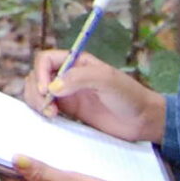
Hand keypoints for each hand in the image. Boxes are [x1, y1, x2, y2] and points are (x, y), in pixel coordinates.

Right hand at [26, 50, 165, 144]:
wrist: (143, 121)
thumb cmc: (129, 95)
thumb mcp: (106, 80)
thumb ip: (79, 78)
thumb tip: (52, 87)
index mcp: (76, 62)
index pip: (45, 60)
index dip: (40, 73)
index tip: (47, 91)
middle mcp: (69, 75)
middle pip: (37, 76)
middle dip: (36, 90)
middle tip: (47, 107)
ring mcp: (68, 93)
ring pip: (38, 92)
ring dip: (36, 101)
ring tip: (50, 114)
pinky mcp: (70, 110)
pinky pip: (46, 107)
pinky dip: (42, 111)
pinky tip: (52, 118)